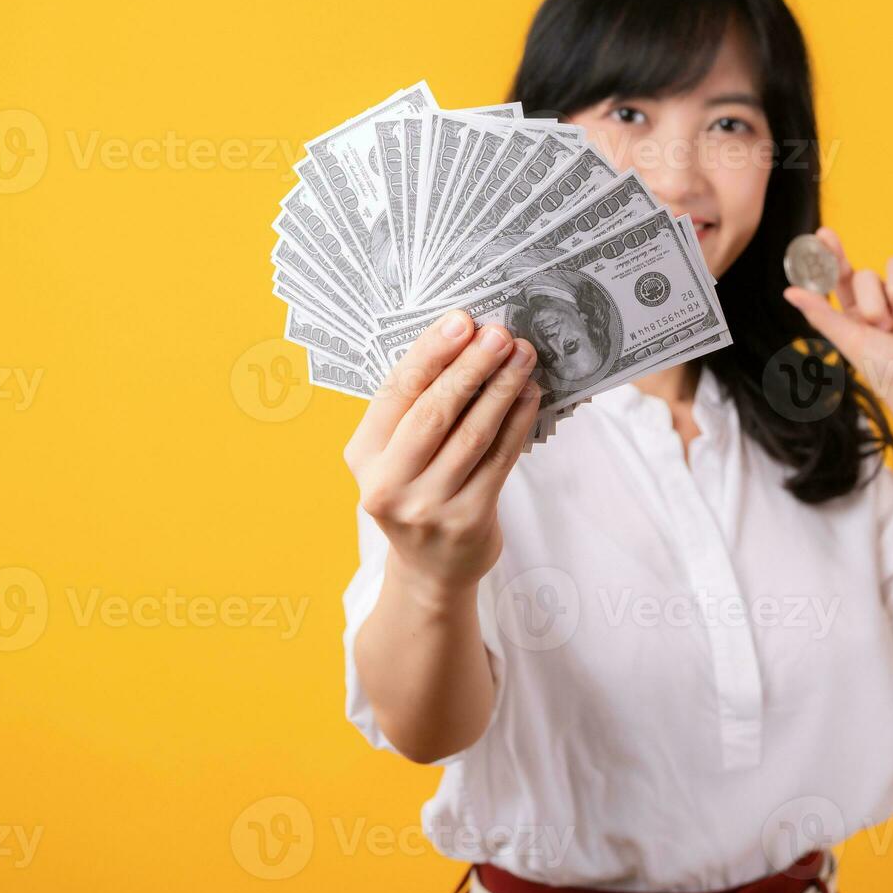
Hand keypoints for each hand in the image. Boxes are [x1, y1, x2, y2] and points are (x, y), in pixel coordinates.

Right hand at [343, 310, 541, 600]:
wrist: (431, 570)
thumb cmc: (417, 494)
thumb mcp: (395, 455)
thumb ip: (415, 408)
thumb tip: (464, 342)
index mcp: (363, 456)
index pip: (397, 392)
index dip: (430, 353)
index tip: (461, 321)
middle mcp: (388, 483)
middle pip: (434, 411)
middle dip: (471, 366)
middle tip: (499, 333)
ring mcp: (428, 506)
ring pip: (472, 433)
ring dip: (501, 388)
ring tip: (522, 355)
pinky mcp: (467, 520)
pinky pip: (499, 459)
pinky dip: (517, 421)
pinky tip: (530, 394)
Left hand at [782, 227, 892, 427]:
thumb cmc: (883, 368)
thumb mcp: (848, 338)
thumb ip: (820, 313)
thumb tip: (788, 292)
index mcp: (853, 311)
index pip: (838, 274)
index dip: (830, 254)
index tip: (822, 234)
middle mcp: (879, 298)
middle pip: (867, 274)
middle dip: (871, 300)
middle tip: (881, 325)